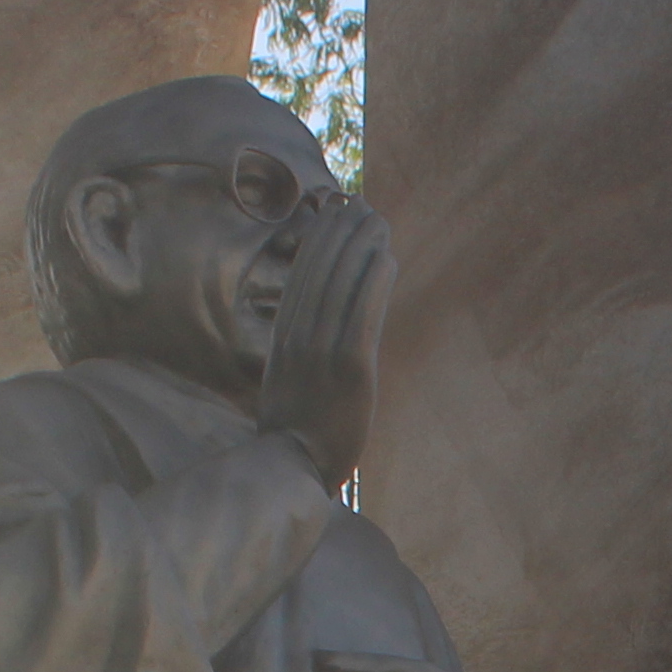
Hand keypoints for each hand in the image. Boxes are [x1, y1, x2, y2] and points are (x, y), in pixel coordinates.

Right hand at [253, 194, 391, 484]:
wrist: (291, 466)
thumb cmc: (295, 431)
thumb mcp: (288, 381)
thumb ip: (299, 350)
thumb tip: (317, 327)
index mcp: (284, 336)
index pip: (302, 274)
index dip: (321, 239)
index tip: (336, 213)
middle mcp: (300, 336)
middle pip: (322, 269)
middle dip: (343, 231)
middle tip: (364, 206)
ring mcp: (323, 350)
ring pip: (343, 282)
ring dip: (363, 245)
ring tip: (379, 221)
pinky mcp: (350, 368)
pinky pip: (363, 312)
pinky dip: (374, 280)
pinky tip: (387, 257)